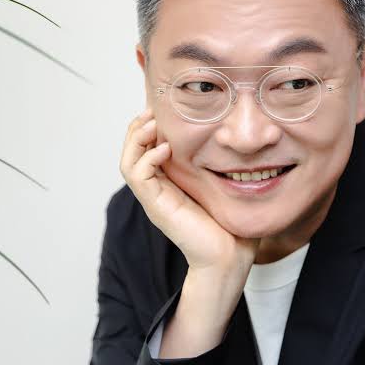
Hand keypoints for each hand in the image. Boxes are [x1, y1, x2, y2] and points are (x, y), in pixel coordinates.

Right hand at [119, 108, 260, 272]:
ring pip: (127, 160)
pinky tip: (165, 148)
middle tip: (155, 109)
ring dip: (137, 138)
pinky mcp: (156, 206)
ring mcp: (154, 198)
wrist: (229, 256)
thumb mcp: (223, 183)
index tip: (165, 108)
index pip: (146, 147)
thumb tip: (237, 137)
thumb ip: (221, 163)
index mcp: (169, 182)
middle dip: (140, 126)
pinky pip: (137, 176)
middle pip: (131, 150)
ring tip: (154, 123)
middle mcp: (157, 189)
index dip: (150, 125)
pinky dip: (147, 157)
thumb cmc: (230, 223)